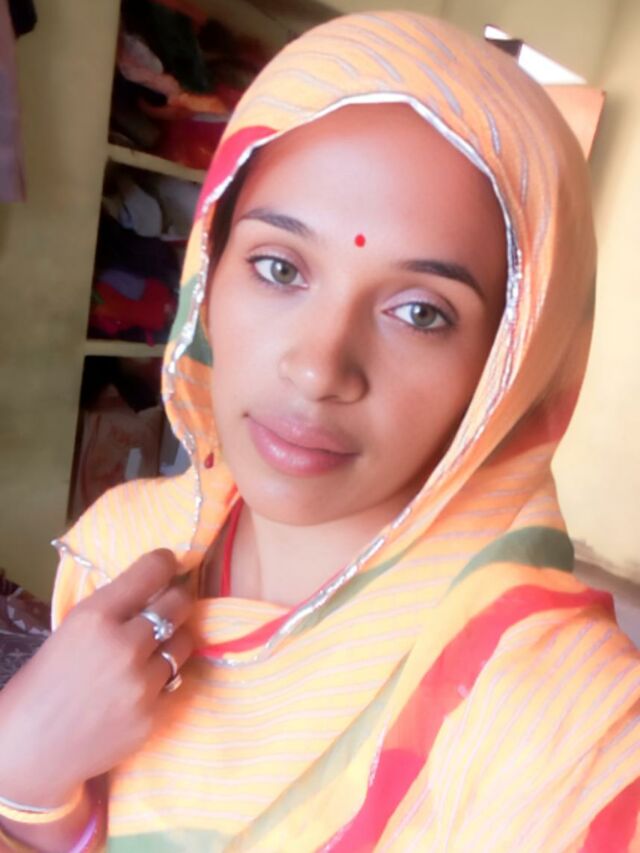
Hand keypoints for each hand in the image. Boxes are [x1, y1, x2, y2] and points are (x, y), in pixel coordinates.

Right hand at [0, 549, 193, 807]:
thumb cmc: (43, 684)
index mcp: (95, 617)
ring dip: (173, 640)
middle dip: (176, 599)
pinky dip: (164, 678)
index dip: (165, 563)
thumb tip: (152, 586)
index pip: (151, 572)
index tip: (169, 564)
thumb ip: (111, 608)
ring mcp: (142, 683)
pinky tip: (144, 682)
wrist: (32, 750)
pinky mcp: (154, 714)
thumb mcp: (71, 629)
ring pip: (184, 642)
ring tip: (156, 646)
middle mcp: (124, 646)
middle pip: (179, 604)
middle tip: (169, 603)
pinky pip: (176, 681)